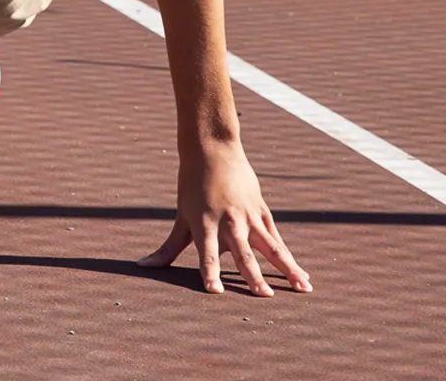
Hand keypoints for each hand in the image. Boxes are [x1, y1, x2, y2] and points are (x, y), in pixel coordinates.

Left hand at [138, 139, 310, 296]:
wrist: (213, 149)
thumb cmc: (192, 185)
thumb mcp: (181, 216)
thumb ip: (168, 248)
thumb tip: (143, 267)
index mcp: (205, 224)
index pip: (207, 253)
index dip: (210, 271)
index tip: (215, 292)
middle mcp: (229, 222)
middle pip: (242, 252)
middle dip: (252, 275)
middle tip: (263, 296)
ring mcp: (249, 217)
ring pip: (270, 246)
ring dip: (285, 269)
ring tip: (302, 289)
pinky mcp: (262, 213)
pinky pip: (277, 240)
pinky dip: (290, 258)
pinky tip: (302, 276)